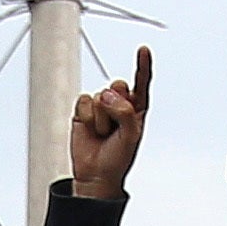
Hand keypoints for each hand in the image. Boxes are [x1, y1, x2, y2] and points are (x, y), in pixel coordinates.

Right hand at [68, 69, 148, 197]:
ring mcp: (101, 106)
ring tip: (103, 134)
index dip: (142, 66)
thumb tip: (106, 94)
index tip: (143, 50)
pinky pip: (84, 101)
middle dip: (116, 105)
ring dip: (101, 119)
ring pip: (100, 96)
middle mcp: (119, 103)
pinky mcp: (83, 110)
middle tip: (114, 127)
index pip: (141, 82)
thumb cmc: (118, 158)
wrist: (96, 175)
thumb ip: (126, 112)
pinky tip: (90, 129)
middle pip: (118, 85)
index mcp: (137, 107)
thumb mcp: (132, 136)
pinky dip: (87, 118)